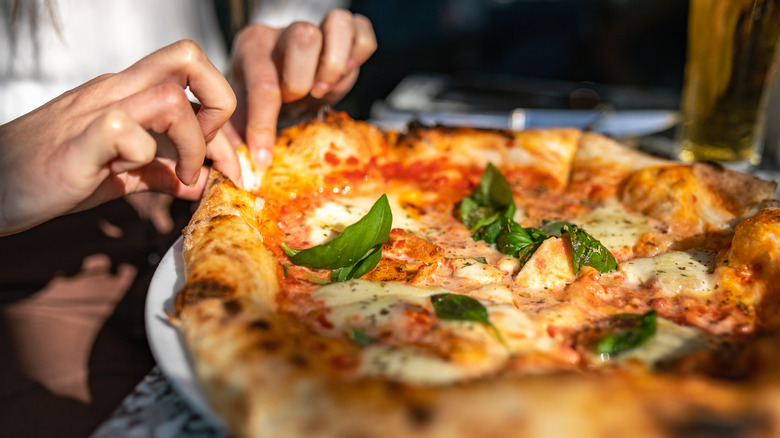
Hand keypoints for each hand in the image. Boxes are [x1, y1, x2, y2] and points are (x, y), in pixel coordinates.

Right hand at [0, 40, 237, 235]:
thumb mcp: (120, 174)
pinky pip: (124, 130)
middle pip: (189, 58)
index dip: (222, 111)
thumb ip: (161, 173)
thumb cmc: (55, 174)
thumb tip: (203, 181)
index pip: (193, 70)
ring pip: (171, 97)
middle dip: (221, 104)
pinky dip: (142, 155)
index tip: (222, 160)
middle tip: (210, 153)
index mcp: (129, 93)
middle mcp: (117, 91)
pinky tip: (131, 172)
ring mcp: (97, 112)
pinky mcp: (77, 143)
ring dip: (192, 142)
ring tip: (181, 175)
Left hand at [228, 9, 376, 164]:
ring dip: (336, 63)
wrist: (283, 82)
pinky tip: (344, 74)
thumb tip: (237, 173)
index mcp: (252, 48)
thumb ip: (234, 139)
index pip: (262, 83)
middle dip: (304, 79)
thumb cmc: (262, 100)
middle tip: (300, 100)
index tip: (264, 158)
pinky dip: (359, 53)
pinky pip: (361, 29)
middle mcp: (284, 32)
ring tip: (324, 88)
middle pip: (303, 37)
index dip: (264, 125)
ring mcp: (316, 28)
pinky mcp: (344, 31)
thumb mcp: (240, 117)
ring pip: (338, 23)